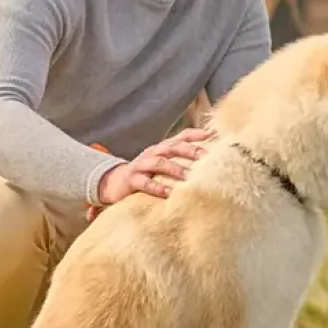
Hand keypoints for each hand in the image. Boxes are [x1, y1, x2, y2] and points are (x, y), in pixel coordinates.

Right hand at [94, 128, 215, 206]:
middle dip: (189, 150)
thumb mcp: (163, 164)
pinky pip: (144, 182)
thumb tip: (208, 161)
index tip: (212, 135)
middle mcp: (152, 152)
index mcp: (162, 148)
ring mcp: (141, 165)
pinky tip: (167, 192)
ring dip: (175, 168)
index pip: (180, 136)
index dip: (195, 134)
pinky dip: (156, 187)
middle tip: (205, 158)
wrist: (116, 183)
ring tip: (188, 177)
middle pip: (172, 147)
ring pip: (159, 162)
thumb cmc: (147, 174)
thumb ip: (182, 160)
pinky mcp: (132, 180)